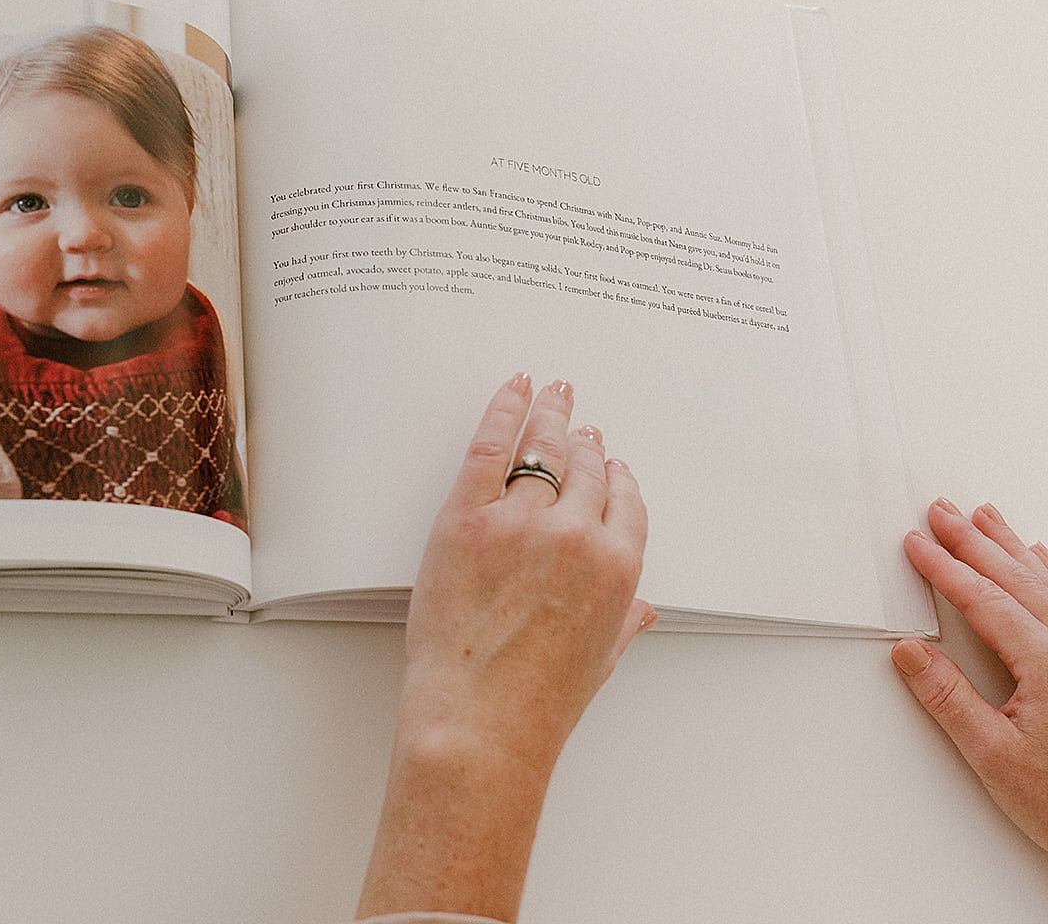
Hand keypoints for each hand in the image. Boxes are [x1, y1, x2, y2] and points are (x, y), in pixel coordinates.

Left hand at [357, 374, 653, 922]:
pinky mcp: (468, 516)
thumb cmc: (536, 704)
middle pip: (586, 468)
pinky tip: (513, 389)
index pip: (625, 500)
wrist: (479, 722)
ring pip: (544, 450)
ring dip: (551, 417)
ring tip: (550, 395)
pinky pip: (490, 445)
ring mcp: (521, 522)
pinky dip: (504, 410)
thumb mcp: (598, 663)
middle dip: (583, 441)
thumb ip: (624, 623)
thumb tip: (643, 610)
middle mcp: (577, 536)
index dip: (616, 475)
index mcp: (617, 569)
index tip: (609, 460)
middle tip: (576, 418)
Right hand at [893, 499, 1047, 852]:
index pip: (985, 601)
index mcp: (1047, 663)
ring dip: (1011, 547)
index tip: (917, 545)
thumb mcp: (996, 758)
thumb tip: (913, 656)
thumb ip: (951, 700)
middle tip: (943, 512)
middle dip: (974, 542)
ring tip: (985, 519)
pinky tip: (1042, 557)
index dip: (945, 569)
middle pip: (1017, 578)